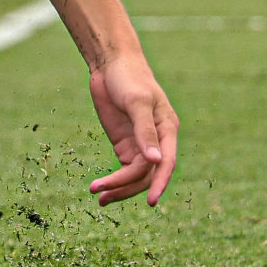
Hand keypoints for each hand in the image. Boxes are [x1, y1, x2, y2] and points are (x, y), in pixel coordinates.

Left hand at [86, 48, 178, 206]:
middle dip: (127, 187)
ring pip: (135, 175)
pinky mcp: (125, 144)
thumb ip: (145, 132)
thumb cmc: (129, 78)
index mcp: (167, 130)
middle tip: (104, 196)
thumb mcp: (136, 102)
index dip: (160, 183)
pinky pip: (124, 169)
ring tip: (99, 197)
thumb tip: (156, 161)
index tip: (150, 201)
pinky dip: (114, 181)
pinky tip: (100, 189)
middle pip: (148, 174)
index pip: (166, 162)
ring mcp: (140, 144)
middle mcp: (157, 141)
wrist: (111, 64)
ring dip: (119, 188)